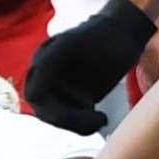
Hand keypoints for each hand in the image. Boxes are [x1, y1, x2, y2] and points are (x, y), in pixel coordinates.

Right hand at [23, 0, 156, 133]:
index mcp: (42, 63)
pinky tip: (103, 118)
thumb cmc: (100, 34)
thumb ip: (48, 60)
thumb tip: (34, 86)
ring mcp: (64, 90)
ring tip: (102, 119)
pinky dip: (86, 125)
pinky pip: (75, 121)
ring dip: (79, 124)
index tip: (78, 111)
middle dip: (69, 120)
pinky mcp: (79, 99)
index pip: (36, 95)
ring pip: (61, 120)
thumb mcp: (71, 43)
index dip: (50, 109)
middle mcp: (48, 78)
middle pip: (47, 112)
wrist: (125, 33)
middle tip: (96, 119)